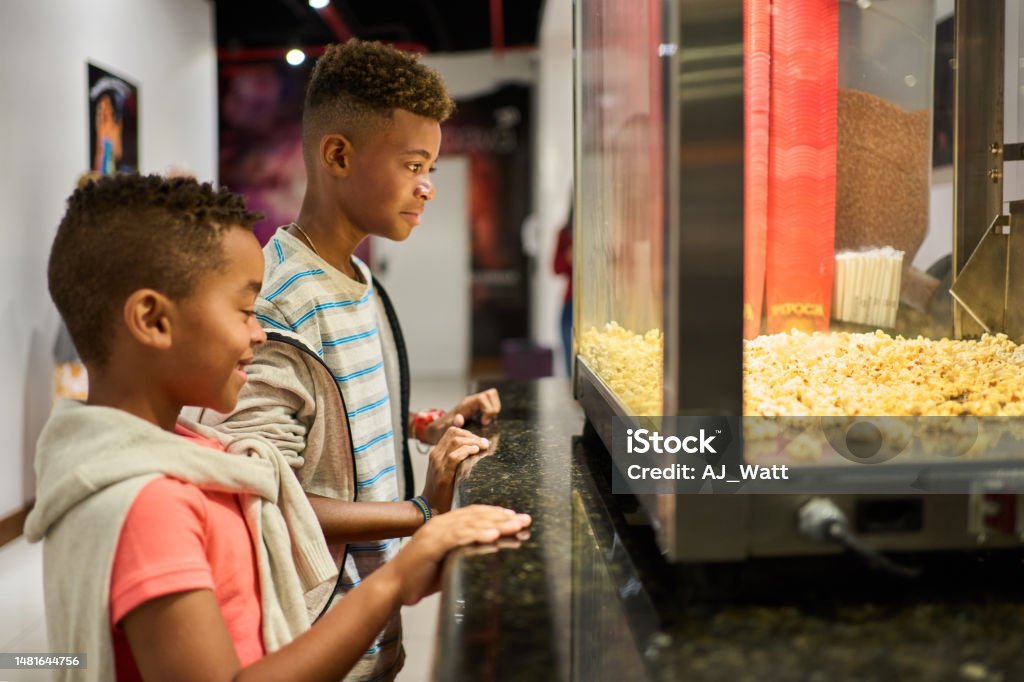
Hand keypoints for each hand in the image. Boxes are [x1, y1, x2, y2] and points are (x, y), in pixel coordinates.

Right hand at [388, 505, 531, 604]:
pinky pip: (458, 537)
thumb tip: (492, 552)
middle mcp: (440, 524)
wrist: (395, 586)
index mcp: (443, 525)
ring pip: (470, 524)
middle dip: (502, 517)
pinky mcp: (432, 544)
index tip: (515, 517)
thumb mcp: (448, 560)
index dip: (495, 513)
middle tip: (524, 519)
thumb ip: (465, 551)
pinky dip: (477, 535)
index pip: (474, 514)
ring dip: (495, 524)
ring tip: (515, 526)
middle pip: (476, 515)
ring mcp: (435, 532)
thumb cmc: (421, 577)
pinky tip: (493, 536)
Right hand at [420, 427, 490, 512]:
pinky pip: (454, 457)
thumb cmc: (442, 489)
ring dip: (473, 441)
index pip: (451, 431)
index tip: (479, 440)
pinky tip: (476, 452)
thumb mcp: (447, 469)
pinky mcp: (443, 474)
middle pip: (454, 433)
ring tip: (484, 446)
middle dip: (472, 436)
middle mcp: (435, 455)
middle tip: (485, 442)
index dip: (468, 432)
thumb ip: (456, 457)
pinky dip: (466, 451)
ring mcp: (438, 464)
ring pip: (455, 442)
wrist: (430, 506)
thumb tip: (474, 447)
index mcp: (436, 452)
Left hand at [422, 389, 501, 443]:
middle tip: (487, 422)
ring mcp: (475, 404)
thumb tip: (459, 419)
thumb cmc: (441, 429)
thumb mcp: (444, 429)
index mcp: (465, 405)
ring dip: (495, 409)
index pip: (482, 398)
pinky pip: (490, 404)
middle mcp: (471, 401)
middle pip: (491, 394)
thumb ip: (451, 424)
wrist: (437, 428)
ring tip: (488, 421)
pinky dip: (492, 412)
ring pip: (492, 397)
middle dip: (494, 408)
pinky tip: (487, 422)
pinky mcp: (478, 408)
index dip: (488, 409)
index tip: (484, 422)